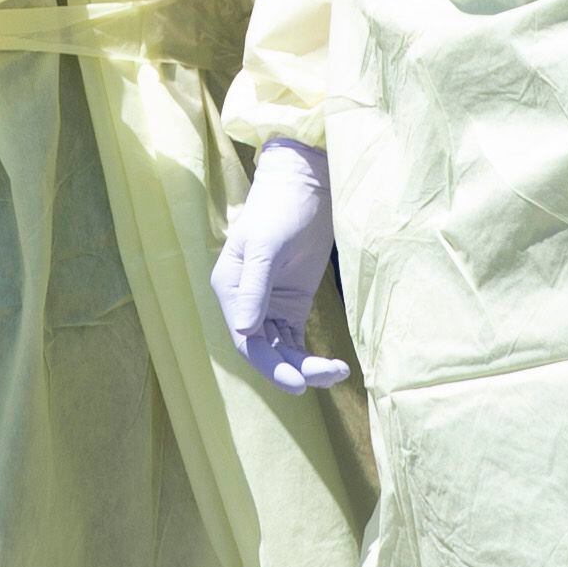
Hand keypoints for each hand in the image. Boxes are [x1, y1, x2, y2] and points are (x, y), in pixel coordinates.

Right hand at [212, 138, 348, 393]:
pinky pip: (295, 339)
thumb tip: (245, 330)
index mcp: (230, 288)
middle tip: (325, 377)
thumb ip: (255, 287)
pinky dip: (311, 355)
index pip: (244, 338)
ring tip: (337, 372)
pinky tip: (333, 365)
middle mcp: (245, 302)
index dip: (269, 364)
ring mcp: (268, 304)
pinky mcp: (290, 303)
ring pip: (281, 349)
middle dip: (291, 368)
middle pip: (263, 350)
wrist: (305, 184)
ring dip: (305, 365)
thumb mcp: (266, 246)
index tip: (299, 381)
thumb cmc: (281, 208)